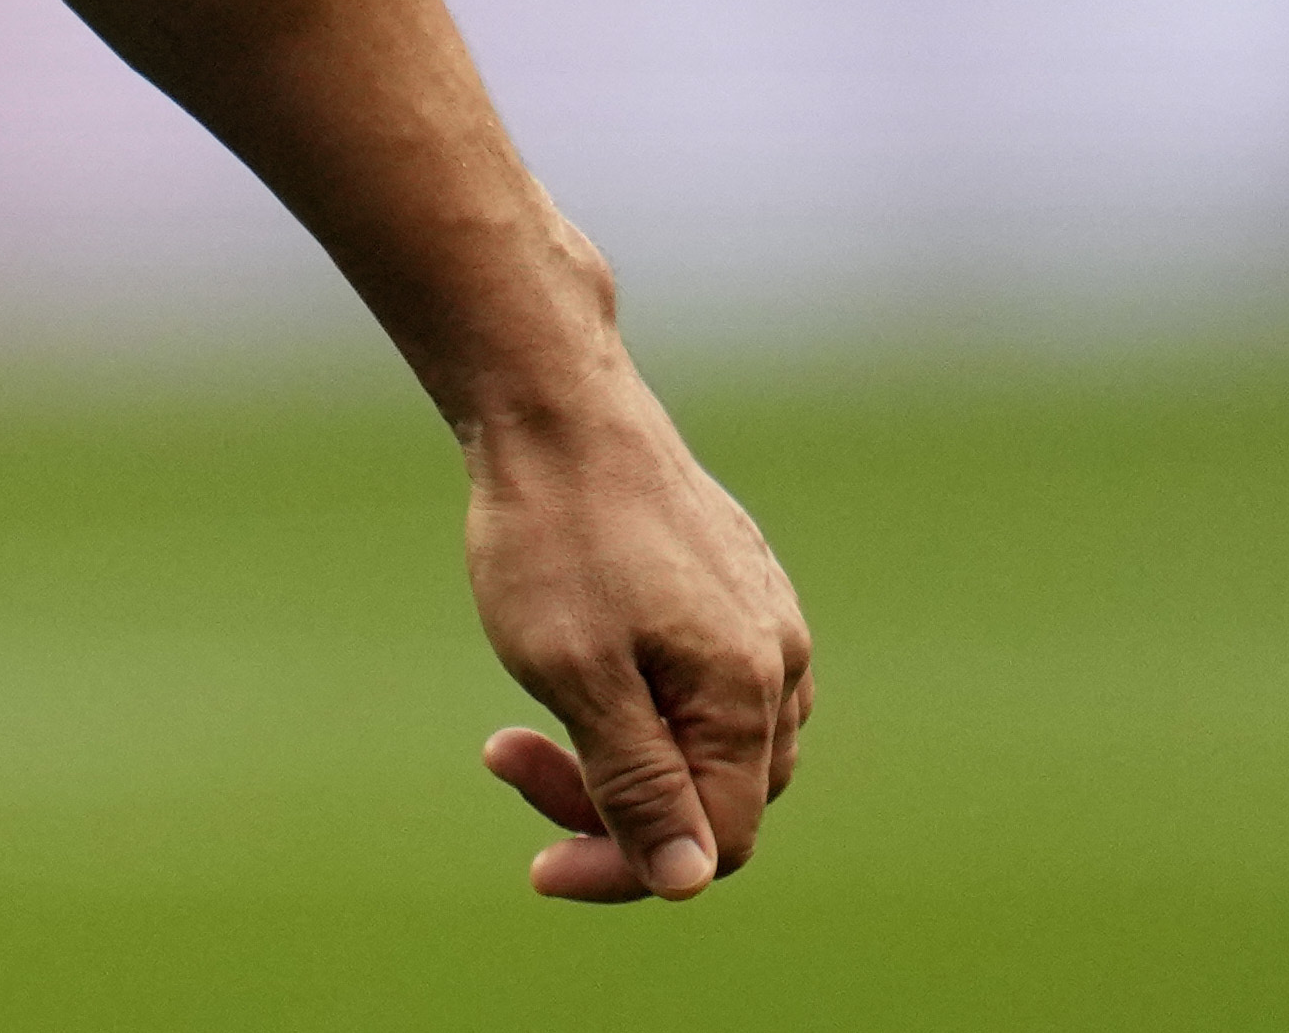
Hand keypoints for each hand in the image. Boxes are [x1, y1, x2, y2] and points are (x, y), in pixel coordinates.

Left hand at [463, 374, 808, 900]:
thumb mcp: (577, 676)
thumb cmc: (554, 538)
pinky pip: (705, 687)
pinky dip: (639, 704)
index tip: (536, 866)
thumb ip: (639, 784)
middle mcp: (781, 664)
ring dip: (621, 754)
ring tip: (531, 712)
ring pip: (710, 744)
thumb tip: (691, 879)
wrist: (554, 409)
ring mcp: (764, 621)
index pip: (716, 841)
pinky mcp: (735, 590)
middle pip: (715, 797)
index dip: (626, 869)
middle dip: (610, 804)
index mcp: (750, 694)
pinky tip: (576, 667)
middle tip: (507, 753)